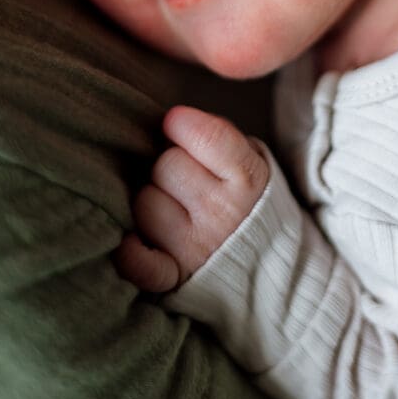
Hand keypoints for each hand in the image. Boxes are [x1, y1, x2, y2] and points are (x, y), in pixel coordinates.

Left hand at [116, 105, 268, 292]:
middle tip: (182, 176)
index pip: (206, 137)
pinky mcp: (174, 276)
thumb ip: (219, 137)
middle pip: (166, 166)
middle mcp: (223, 214)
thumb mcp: (252, 160)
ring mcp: (197, 248)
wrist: (267, 262)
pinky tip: (133, 240)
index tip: (177, 122)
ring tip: (171, 206)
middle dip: (169, 164)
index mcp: (247, 180)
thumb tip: (174, 122)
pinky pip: (139, 263)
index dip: (184, 123)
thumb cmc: (245, 198)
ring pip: (144, 202)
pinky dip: (131, 253)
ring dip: (151, 200)